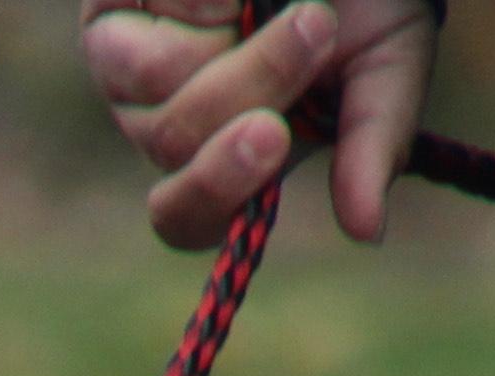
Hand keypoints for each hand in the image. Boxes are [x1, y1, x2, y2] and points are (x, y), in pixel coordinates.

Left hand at [85, 0, 444, 247]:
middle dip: (254, 82)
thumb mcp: (387, 64)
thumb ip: (374, 143)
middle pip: (175, 142)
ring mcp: (125, 67)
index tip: (274, 135)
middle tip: (317, 26)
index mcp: (225, 159)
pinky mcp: (107, 10)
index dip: (214, 191)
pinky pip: (138, 15)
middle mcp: (166, 121)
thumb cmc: (363, 4)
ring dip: (231, 30)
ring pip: (152, 80)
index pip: (183, 219)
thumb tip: (369, 233)